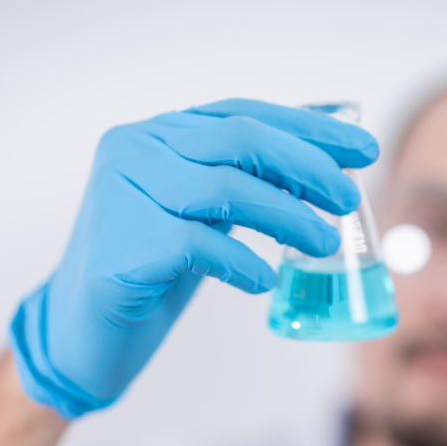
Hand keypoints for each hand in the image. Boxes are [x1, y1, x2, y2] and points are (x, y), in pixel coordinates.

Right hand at [8, 99, 378, 417]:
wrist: (85, 330)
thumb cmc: (153, 267)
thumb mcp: (202, 212)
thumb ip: (244, 179)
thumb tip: (323, 159)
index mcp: (156, 134)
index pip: (241, 115)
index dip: (306, 128)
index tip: (361, 147)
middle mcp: (133, 150)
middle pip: (238, 141)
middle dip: (306, 166)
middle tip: (348, 198)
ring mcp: (119, 194)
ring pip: (223, 188)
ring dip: (287, 216)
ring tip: (323, 245)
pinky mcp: (118, 247)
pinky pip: (197, 245)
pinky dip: (241, 262)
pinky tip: (262, 281)